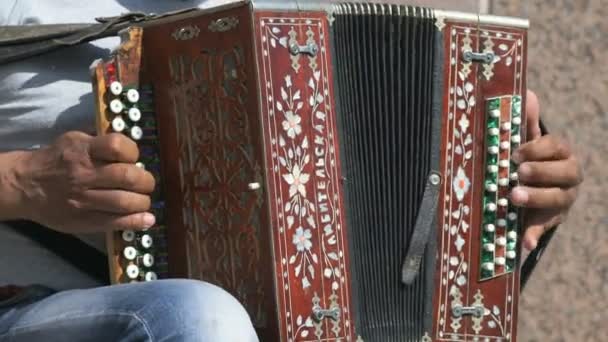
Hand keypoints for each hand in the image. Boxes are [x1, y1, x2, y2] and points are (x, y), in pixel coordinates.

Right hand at [14, 131, 155, 233]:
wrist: (25, 185)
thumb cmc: (56, 160)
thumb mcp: (74, 140)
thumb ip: (101, 142)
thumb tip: (132, 148)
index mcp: (83, 150)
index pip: (118, 146)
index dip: (133, 152)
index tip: (134, 159)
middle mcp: (84, 174)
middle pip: (127, 177)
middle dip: (146, 181)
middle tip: (146, 184)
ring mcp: (84, 199)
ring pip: (125, 201)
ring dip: (143, 202)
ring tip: (143, 201)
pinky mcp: (83, 220)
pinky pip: (115, 222)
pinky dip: (136, 221)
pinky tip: (147, 220)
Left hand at [510, 91, 582, 250]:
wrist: (536, 186)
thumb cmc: (529, 158)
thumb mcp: (527, 140)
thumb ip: (527, 121)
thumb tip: (527, 95)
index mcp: (563, 154)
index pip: (556, 147)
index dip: (537, 149)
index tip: (516, 153)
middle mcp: (569, 177)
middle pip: (563, 175)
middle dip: (540, 173)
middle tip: (518, 173)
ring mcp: (563, 201)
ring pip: (557, 200)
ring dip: (536, 199)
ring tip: (513, 197)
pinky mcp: (550, 220)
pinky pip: (544, 228)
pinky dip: (534, 235)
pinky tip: (523, 242)